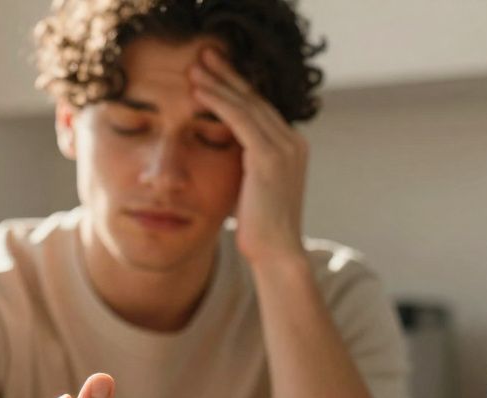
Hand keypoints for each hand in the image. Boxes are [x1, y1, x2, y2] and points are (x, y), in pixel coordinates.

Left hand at [189, 47, 308, 265]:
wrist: (276, 253)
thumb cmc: (259, 229)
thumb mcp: (252, 188)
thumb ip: (245, 166)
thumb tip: (225, 157)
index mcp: (291, 148)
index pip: (259, 109)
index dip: (235, 88)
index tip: (211, 72)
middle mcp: (292, 142)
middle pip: (255, 98)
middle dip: (227, 75)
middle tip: (203, 55)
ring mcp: (284, 147)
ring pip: (246, 104)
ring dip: (218, 83)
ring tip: (195, 66)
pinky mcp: (269, 157)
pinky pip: (240, 120)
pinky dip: (218, 103)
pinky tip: (198, 92)